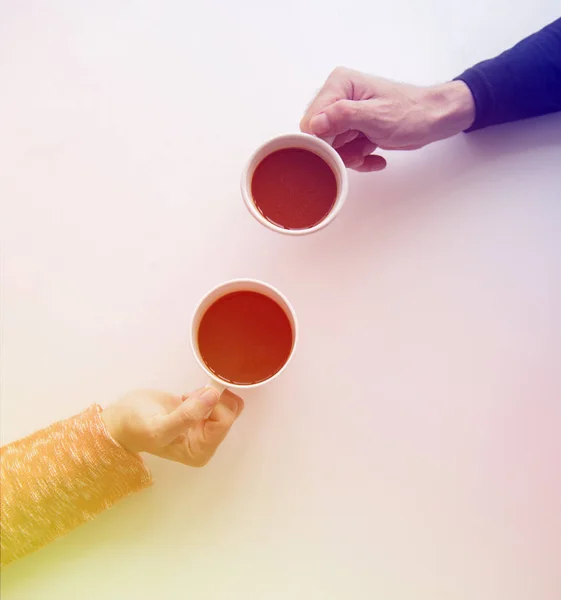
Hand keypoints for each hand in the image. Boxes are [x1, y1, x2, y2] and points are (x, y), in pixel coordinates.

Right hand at [101, 388, 243, 466]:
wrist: (120, 419)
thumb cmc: (135, 427)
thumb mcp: (158, 426)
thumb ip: (187, 415)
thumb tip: (213, 396)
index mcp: (200, 452)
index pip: (223, 422)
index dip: (211, 405)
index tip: (189, 398)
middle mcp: (206, 442)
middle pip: (229, 412)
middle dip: (210, 399)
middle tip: (186, 398)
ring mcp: (205, 427)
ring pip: (227, 403)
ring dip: (208, 394)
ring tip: (184, 399)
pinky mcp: (203, 413)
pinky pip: (219, 398)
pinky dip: (205, 391)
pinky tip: (186, 397)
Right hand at [300, 67, 475, 170]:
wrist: (434, 120)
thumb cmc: (411, 113)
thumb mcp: (375, 116)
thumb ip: (342, 117)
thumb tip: (314, 124)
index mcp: (339, 85)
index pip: (311, 119)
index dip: (322, 140)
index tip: (339, 151)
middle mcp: (338, 97)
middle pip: (320, 136)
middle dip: (340, 151)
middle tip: (361, 150)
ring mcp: (345, 115)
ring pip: (332, 148)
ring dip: (352, 157)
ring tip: (371, 150)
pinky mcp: (353, 130)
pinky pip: (345, 152)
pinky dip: (360, 159)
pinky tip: (376, 158)